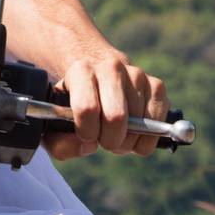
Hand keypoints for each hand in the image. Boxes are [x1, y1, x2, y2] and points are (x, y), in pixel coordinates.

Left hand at [47, 47, 167, 159]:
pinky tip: (133, 130)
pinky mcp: (157, 85)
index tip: (85, 134)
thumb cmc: (73, 106)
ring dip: (127, 141)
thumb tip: (88, 146)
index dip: (87, 132)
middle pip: (116, 118)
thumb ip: (60, 143)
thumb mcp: (55, 123)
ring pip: (140, 125)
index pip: (87, 108)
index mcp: (81, 70)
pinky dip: (146, 139)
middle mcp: (111, 67)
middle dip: (110, 140)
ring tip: (115, 132)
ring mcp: (137, 74)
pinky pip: (158, 125)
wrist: (96, 78)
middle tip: (103, 140)